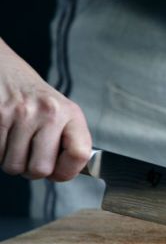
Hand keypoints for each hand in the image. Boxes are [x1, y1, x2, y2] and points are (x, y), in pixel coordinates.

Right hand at [0, 39, 90, 180]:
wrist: (5, 70)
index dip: (67, 171)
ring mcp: (21, 113)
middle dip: (32, 171)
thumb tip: (65, 173)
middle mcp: (48, 112)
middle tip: (30, 158)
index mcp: (70, 114)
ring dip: (12, 162)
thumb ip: (68, 141)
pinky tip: (4, 137)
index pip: (80, 154)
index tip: (59, 171)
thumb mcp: (62, 113)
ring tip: (16, 144)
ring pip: (13, 165)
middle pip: (40, 169)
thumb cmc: (35, 98)